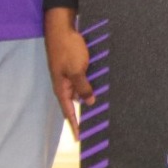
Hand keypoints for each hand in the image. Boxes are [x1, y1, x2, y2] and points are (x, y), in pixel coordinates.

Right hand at [42, 7, 95, 138]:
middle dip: (86, 113)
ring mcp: (70, 75)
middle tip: (98, 125)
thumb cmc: (66, 48)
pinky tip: (104, 86)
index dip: (74, 125)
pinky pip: (85, 80)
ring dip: (91, 96)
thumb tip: (90, 101)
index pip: (68, 112)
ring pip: (83, 90)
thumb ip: (83, 86)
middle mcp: (65, 84)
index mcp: (62, 88)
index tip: (80, 138)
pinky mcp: (76, 67)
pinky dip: (92, 84)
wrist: (62, 28)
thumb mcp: (76, 69)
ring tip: (105, 109)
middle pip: (76, 103)